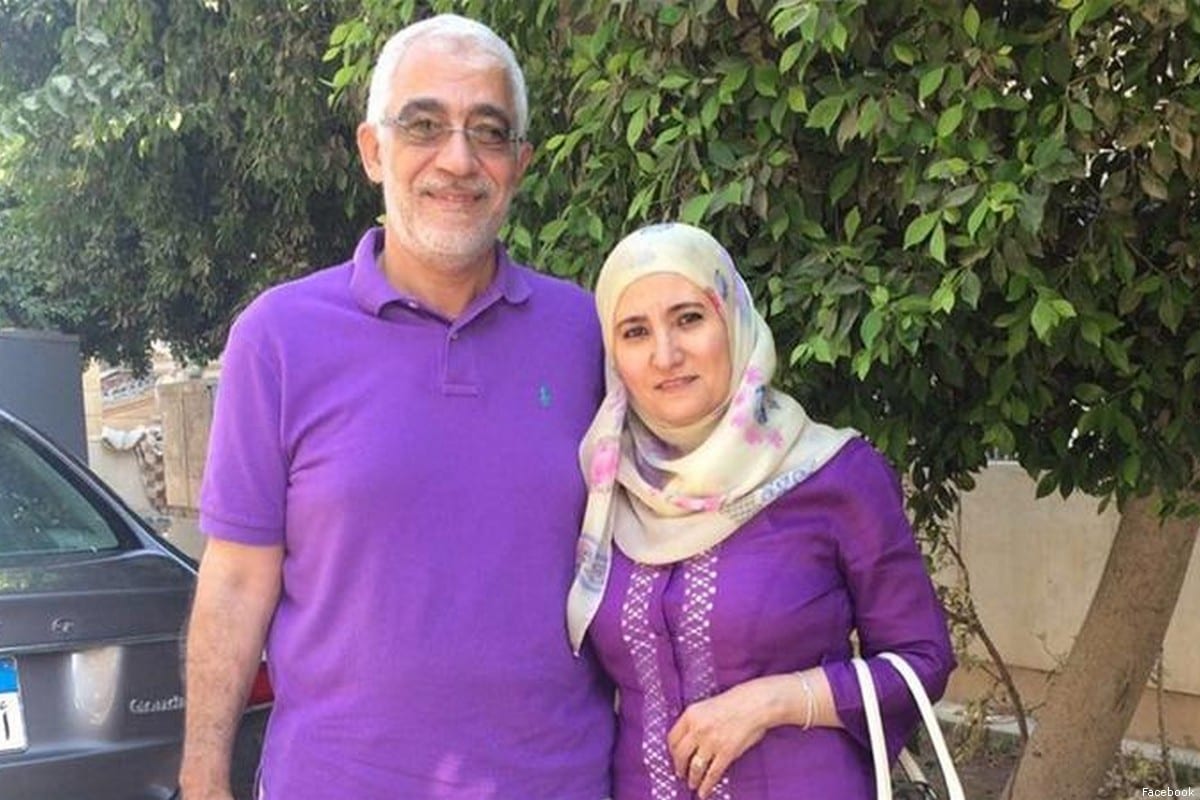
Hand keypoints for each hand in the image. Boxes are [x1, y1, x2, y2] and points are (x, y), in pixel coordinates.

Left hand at [666, 677, 784, 797]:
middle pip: (680, 755)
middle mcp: (697, 729)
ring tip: (692, 784)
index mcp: (690, 715)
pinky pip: (712, 774)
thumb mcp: (706, 706)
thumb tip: (688, 741)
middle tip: (680, 773)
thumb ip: (695, 722)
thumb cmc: (735, 702)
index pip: (672, 738)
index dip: (671, 751)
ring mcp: (711, 742)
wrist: (755, 703)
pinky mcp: (726, 753)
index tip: (674, 757)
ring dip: (692, 779)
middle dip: (679, 767)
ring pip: (695, 767)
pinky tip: (704, 792)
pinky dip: (707, 785)